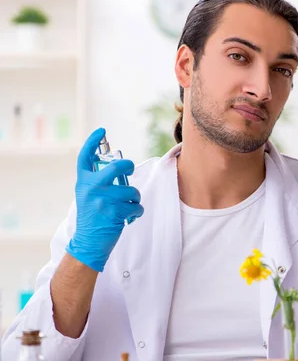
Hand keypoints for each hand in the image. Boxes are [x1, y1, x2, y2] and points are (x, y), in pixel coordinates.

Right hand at [65, 127, 143, 271]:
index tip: (102, 131)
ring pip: (131, 190)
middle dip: (128, 167)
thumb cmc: (93, 218)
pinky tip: (128, 217)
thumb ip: (98, 181)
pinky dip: (136, 212)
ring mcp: (102, 199)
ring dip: (134, 199)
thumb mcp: (88, 196)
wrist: (88, 243)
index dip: (93, 142)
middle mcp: (91, 188)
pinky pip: (136, 206)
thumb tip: (120, 167)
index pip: (85, 157)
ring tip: (126, 207)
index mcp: (83, 182)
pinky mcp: (114, 212)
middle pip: (117, 167)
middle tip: (129, 170)